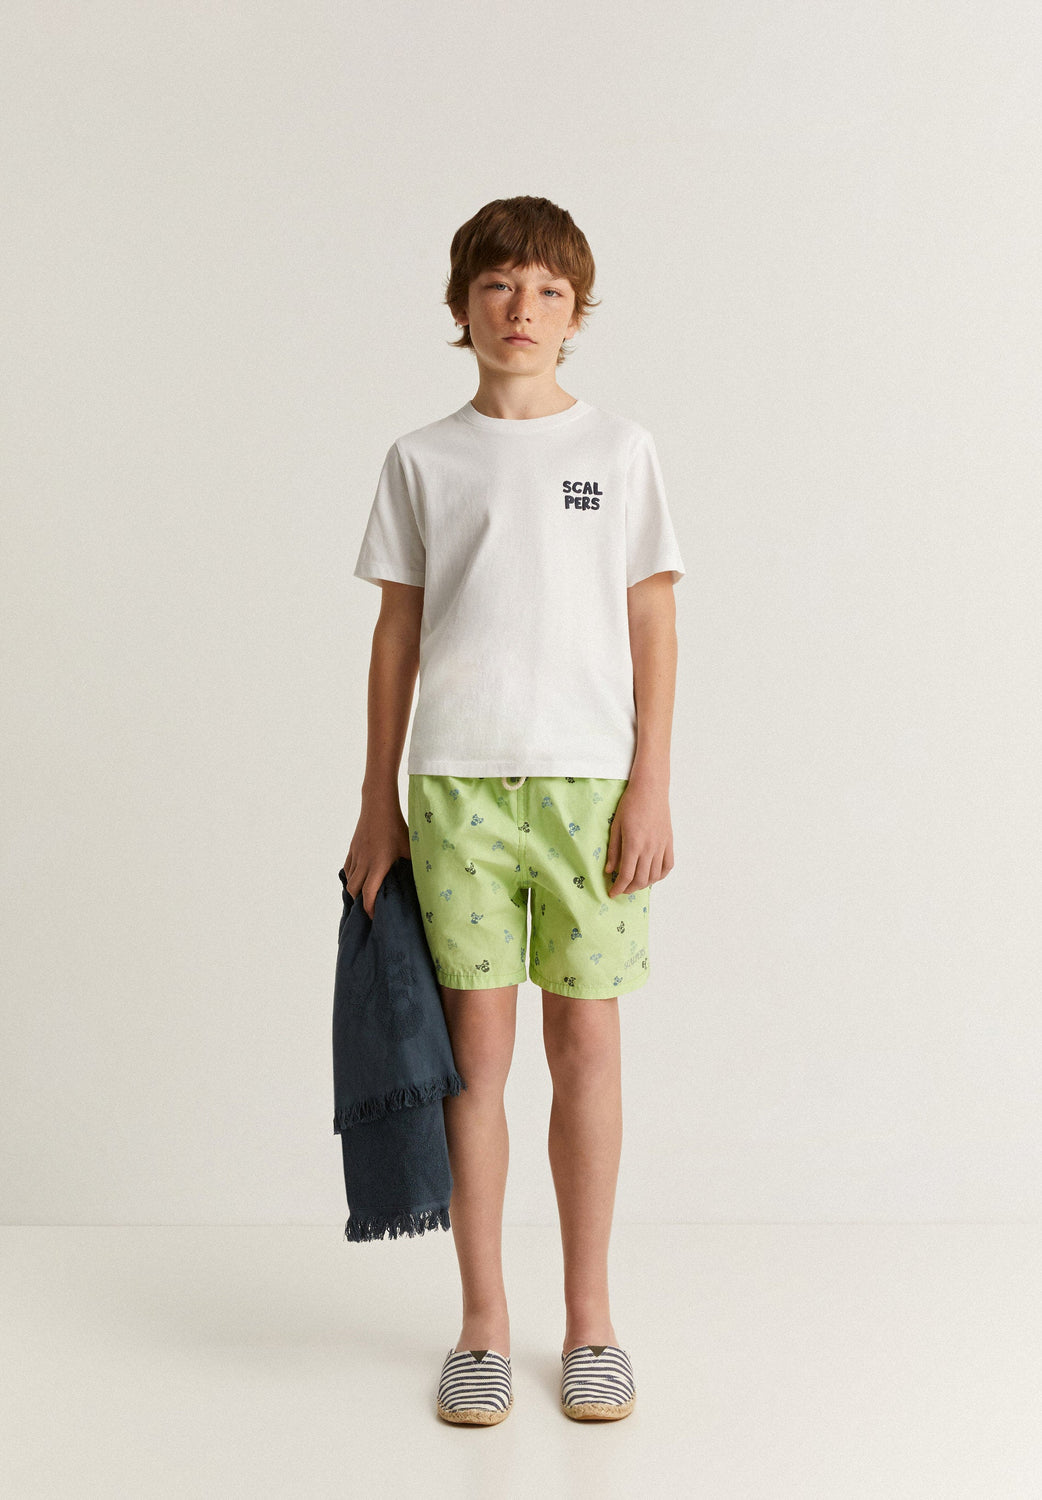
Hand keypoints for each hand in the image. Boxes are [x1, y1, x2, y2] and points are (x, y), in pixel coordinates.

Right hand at [342, 800, 410, 918]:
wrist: (378, 806)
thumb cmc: (396, 826)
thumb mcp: (409, 846)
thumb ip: (413, 864)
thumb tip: (427, 879)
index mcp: (378, 865)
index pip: (368, 894)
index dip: (370, 909)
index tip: (375, 917)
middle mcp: (364, 862)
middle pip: (354, 891)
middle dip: (360, 903)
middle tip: (370, 910)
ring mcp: (356, 855)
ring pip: (349, 880)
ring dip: (355, 891)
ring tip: (365, 897)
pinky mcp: (352, 849)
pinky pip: (348, 868)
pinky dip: (351, 877)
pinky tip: (359, 880)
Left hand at [603, 779, 673, 896]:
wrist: (650, 789)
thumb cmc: (630, 804)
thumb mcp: (615, 826)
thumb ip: (613, 850)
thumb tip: (609, 870)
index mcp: (634, 844)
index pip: (626, 875)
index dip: (618, 888)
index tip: (612, 893)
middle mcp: (649, 848)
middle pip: (641, 879)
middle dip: (629, 889)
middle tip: (621, 889)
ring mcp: (661, 846)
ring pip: (655, 875)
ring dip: (644, 884)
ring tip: (634, 884)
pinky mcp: (669, 842)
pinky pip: (668, 865)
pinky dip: (660, 875)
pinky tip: (652, 876)